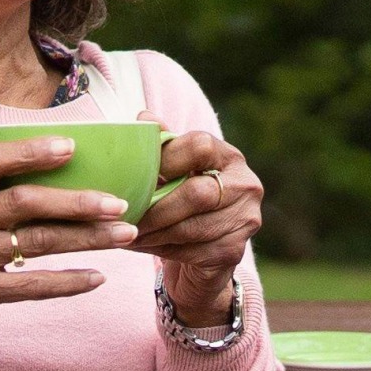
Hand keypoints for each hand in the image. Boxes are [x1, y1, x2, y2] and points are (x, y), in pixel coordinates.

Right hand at [0, 136, 137, 352]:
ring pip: (38, 242)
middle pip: (25, 202)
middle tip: (119, 202)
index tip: (72, 147)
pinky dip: (68, 282)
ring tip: (124, 233)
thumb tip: (55, 163)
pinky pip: (32, 284)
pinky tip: (97, 277)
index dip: (31, 151)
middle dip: (78, 201)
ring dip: (87, 238)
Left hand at [132, 130, 264, 325]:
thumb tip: (143, 118)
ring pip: (192, 227)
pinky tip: (142, 246)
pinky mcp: (236, 250)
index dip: (165, 158)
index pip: (200, 146)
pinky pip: (194, 252)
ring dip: (154, 232)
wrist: (206, 249)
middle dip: (156, 208)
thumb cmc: (185, 199)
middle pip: (198, 193)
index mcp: (229, 157)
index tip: (136, 174)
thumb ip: (163, 145)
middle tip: (124, 216)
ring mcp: (245, 220)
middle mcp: (246, 185)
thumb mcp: (175, 169)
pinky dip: (162, 250)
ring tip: (126, 232)